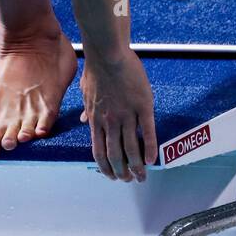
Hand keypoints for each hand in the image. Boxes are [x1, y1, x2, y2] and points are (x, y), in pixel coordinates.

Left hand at [80, 51, 157, 182]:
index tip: (112, 176)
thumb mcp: (85, 92)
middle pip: (116, 154)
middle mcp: (110, 121)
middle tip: (130, 180)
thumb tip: (83, 121)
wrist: (107, 54)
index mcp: (96, 120)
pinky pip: (147, 131)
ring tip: (142, 176)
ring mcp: (127, 114)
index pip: (99, 151)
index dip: (106, 167)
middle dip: (123, 171)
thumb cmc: (96, 70)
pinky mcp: (143, 106)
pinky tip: (152, 160)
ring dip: (137, 165)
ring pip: (132, 147)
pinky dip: (150, 148)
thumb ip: (86, 111)